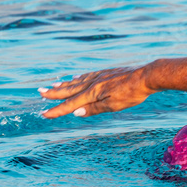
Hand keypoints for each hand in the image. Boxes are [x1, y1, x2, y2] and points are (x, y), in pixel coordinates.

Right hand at [39, 66, 155, 117]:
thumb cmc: (132, 94)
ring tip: (53, 85)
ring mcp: (99, 76)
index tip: (44, 114)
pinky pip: (87, 75)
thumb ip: (94, 109)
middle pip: (69, 90)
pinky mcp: (106, 73)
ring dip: (63, 85)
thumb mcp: (113, 106)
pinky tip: (76, 76)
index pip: (71, 104)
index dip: (57, 110)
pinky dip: (78, 77)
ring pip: (77, 81)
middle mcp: (93, 83)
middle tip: (39, 92)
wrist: (146, 76)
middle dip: (54, 93)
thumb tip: (76, 112)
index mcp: (93, 93)